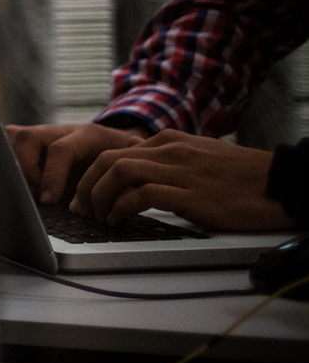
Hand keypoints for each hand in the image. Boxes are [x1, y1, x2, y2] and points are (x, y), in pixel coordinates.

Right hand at [6, 122, 141, 204]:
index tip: (49, 201)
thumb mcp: (135, 169)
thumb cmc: (131, 161)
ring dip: (15, 166)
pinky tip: (19, 182)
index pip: (60, 149)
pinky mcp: (37, 142)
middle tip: (36, 196)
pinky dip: (10, 160)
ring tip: (28, 192)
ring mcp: (47, 134)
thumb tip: (96, 207)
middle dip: (25, 170)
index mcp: (89, 135)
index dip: (51, 176)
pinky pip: (13, 143)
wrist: (127, 146)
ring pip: (15, 138)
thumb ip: (122, 184)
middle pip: (28, 138)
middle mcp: (63, 131)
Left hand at [71, 129, 294, 231]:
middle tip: (80, 209)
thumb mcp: (199, 160)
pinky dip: (121, 208)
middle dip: (85, 186)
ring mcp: (181, 171)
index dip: (90, 175)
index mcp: (170, 141)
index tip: (82, 195)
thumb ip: (168, 164)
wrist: (283, 184)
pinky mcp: (192, 194)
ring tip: (97, 218)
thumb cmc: (243, 179)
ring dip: (99, 197)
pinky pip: (142, 195)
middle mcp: (171, 151)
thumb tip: (137, 184)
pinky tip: (119, 221)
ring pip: (118, 173)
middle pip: (107, 160)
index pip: (114, 151)